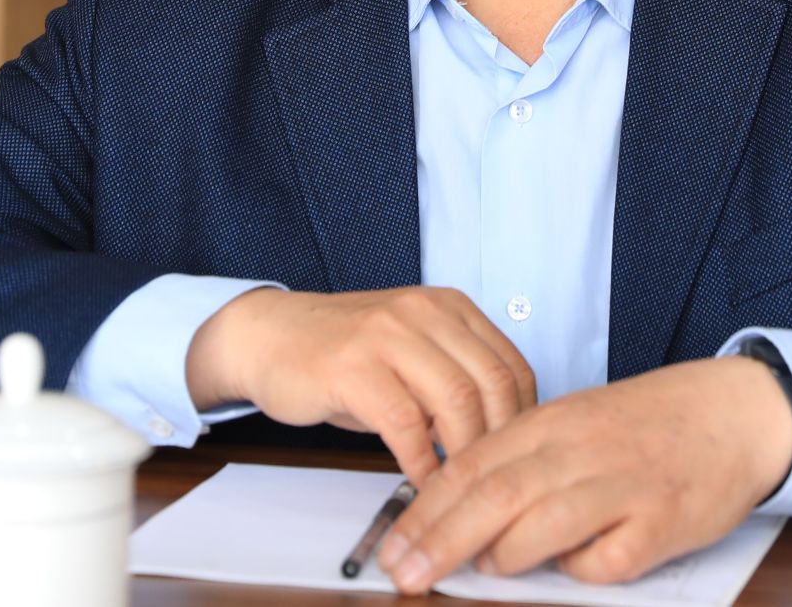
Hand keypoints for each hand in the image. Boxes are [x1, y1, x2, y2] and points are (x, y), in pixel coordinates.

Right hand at [184, 286, 537, 485]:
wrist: (269, 336)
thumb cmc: (344, 355)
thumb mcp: (411, 354)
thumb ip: (454, 380)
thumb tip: (501, 437)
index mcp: (448, 307)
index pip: (511, 365)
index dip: (522, 419)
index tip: (516, 457)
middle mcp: (423, 312)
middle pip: (491, 383)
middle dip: (499, 441)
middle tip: (491, 480)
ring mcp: (386, 335)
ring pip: (455, 399)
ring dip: (462, 453)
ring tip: (459, 485)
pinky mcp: (352, 366)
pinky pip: (404, 422)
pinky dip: (420, 460)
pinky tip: (420, 480)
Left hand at [377, 355, 791, 591]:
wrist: (736, 411)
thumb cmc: (649, 423)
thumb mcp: (577, 423)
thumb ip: (525, 461)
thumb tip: (466, 518)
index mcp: (554, 421)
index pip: (472, 464)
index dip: (425, 510)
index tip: (392, 547)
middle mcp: (582, 448)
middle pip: (496, 495)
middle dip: (441, 540)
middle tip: (403, 575)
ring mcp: (623, 485)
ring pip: (544, 523)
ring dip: (505, 555)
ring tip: (483, 570)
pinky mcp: (663, 521)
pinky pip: (609, 559)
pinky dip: (583, 570)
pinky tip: (577, 567)